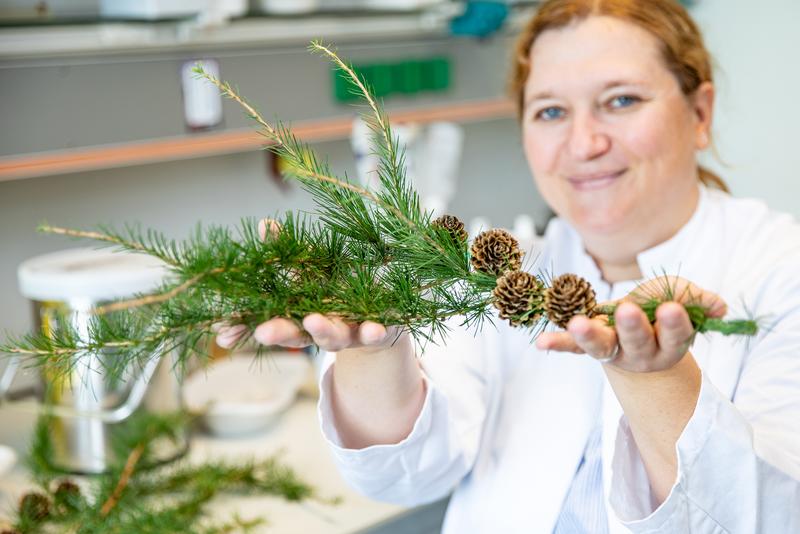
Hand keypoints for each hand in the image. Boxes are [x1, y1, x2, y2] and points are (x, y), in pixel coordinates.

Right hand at [214, 218, 400, 351]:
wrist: (382, 321)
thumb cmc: (338, 295)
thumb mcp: (312, 270)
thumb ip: (287, 252)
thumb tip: (265, 224)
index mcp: (300, 316)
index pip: (269, 321)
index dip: (246, 328)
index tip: (223, 333)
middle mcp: (321, 329)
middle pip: (298, 333)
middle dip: (280, 333)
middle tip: (263, 331)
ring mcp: (350, 333)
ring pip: (334, 337)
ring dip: (323, 331)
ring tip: (313, 322)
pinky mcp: (377, 333)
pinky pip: (376, 335)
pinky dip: (374, 333)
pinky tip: (374, 329)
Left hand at [535, 276, 726, 371]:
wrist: (638, 335)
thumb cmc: (661, 312)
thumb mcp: (682, 299)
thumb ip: (697, 300)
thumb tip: (719, 307)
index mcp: (668, 343)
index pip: (674, 335)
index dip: (674, 323)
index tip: (673, 308)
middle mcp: (641, 353)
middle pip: (638, 342)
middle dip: (634, 326)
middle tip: (628, 310)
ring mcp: (613, 351)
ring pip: (603, 347)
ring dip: (590, 335)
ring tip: (577, 324)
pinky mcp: (589, 346)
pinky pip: (572, 349)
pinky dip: (558, 345)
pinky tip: (541, 343)